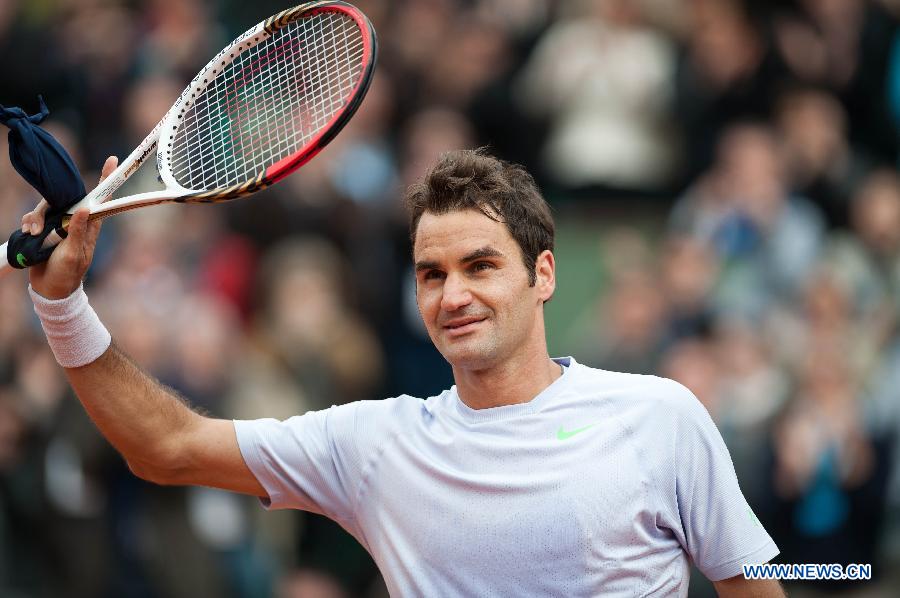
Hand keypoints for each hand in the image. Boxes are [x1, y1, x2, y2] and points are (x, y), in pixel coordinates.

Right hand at [28, 156, 116, 298]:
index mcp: (89, 226)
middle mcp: (75, 221)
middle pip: (63, 199)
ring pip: (45, 208)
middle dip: (46, 208)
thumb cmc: (67, 274)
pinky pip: (33, 218)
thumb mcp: (73, 254)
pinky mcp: (44, 229)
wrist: (49, 289)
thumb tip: (85, 209)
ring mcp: (59, 225)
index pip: (100, 199)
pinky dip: (28, 224)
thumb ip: (77, 232)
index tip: (112, 160)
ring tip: (33, 235)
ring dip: (35, 219)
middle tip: (38, 228)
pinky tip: (27, 234)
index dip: (106, 179)